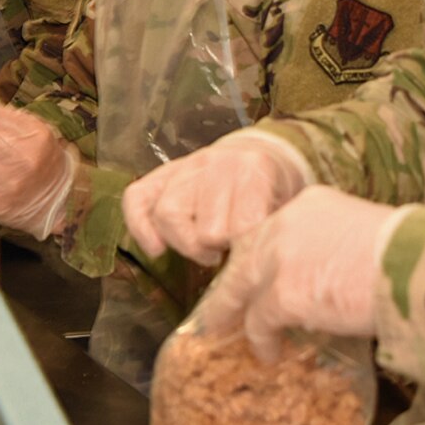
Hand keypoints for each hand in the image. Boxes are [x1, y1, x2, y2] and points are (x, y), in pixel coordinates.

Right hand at [123, 130, 312, 264]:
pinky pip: (137, 199)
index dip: (243, 251)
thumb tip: (255, 272)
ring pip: (168, 214)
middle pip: (205, 228)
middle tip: (226, 252)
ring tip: (203, 250)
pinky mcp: (163, 173)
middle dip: (216, 249)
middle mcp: (216, 163)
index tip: (248, 256)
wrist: (263, 152)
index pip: (241, 227)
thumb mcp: (288, 206)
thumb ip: (270, 231)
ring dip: (185, 243)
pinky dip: (141, 227)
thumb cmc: (275, 189)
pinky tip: (157, 248)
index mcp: (254, 168)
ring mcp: (187, 166)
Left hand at [194, 185, 396, 361]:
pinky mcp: (283, 294)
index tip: (254, 274)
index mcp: (309, 204)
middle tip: (223, 306)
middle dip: (232, 283)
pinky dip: (261, 340)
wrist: (418, 265)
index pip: (270, 230)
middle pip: (245, 256)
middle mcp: (285, 224)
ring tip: (228, 332)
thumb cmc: (408, 253)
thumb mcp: (362, 232)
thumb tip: (323, 279)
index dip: (260, 256)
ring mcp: (279, 259)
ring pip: (240, 288)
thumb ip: (331, 246)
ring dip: (234, 313)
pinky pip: (259, 322)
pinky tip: (268, 354)